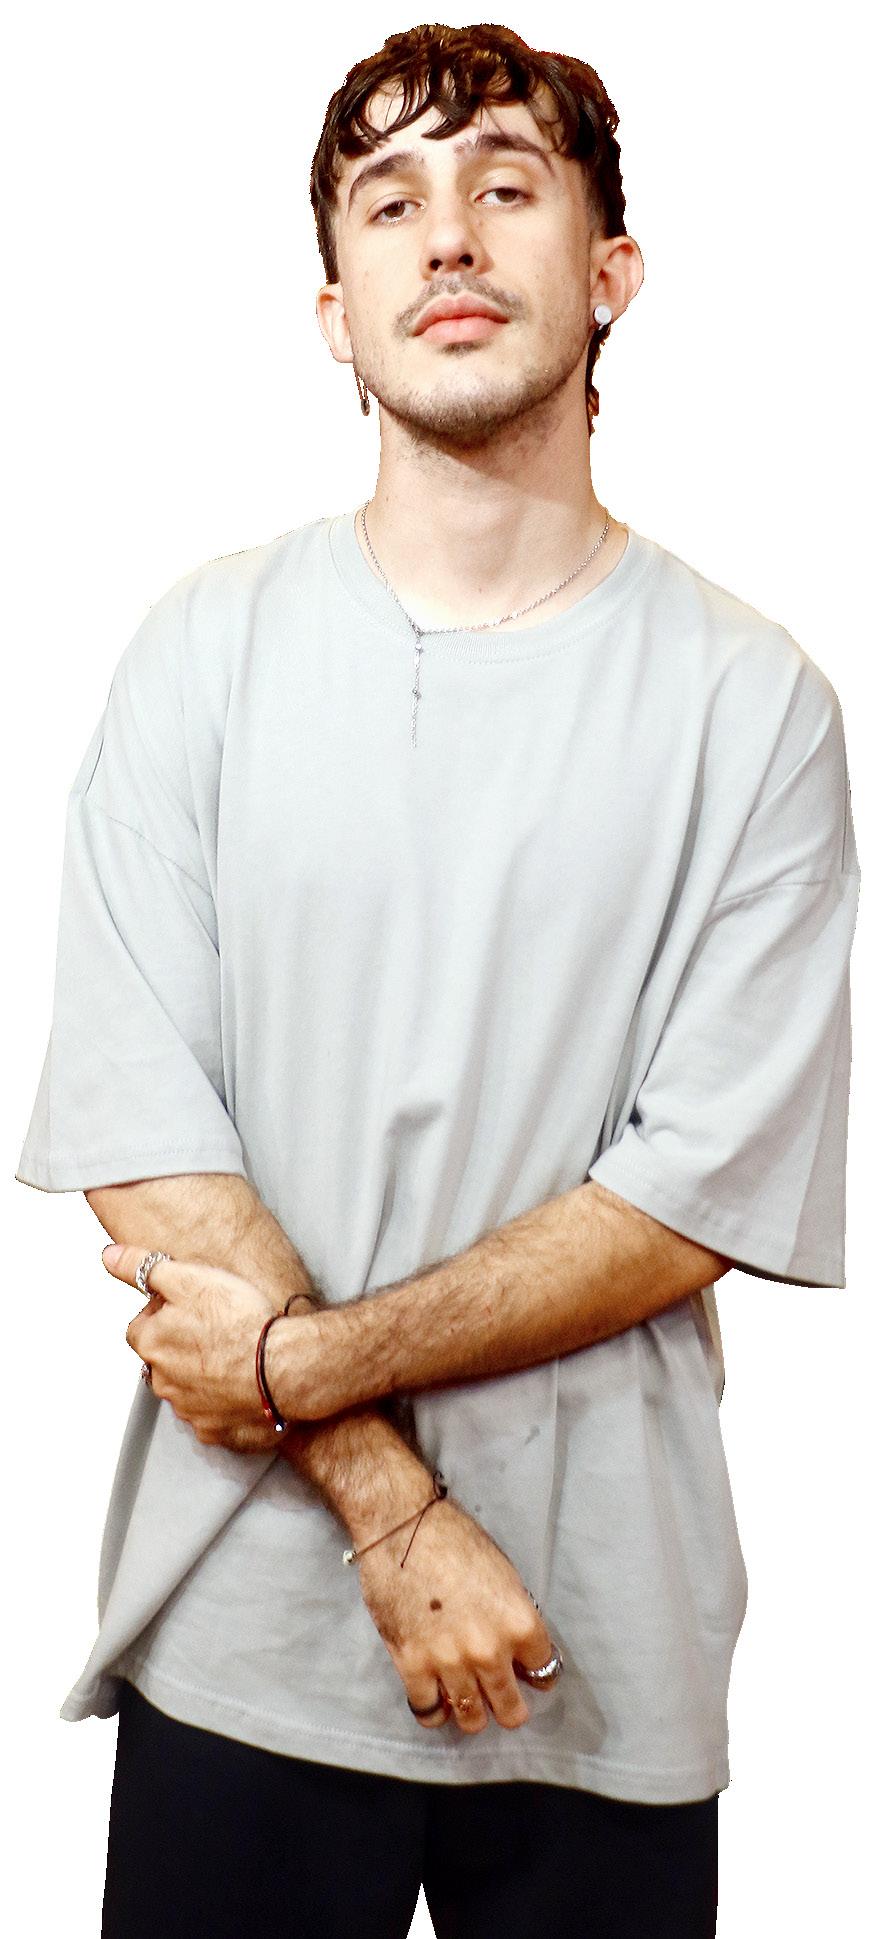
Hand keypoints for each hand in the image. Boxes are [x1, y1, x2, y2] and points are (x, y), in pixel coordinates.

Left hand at [101, 1243, 322, 1452]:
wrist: (283, 1367)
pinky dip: (221, 1404)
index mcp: (152, 1345)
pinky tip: (242, 1386)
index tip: (191, 1308)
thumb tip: (108, 1256)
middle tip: (215, 1330)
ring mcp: (188, 1411)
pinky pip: (211, 1417)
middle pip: (161, 1361)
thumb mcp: (188, 1278)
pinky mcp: (215, 1431)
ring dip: (200, 1376)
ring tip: (233, 1357)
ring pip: (184, 1390)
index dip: (163, 1314)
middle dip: (179, 1348)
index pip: (139, 1327)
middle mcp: (163, 1383)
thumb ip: (142, 1267)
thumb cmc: (239, 1321)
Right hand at [355, 1488, 559, 1734]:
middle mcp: (489, 1651)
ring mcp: (450, 1663)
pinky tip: (435, 1696)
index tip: (527, 1673)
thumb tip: (516, 1652)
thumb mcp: (503, 1575)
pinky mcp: (412, 1665)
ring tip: (468, 1701)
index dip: (536, 1673)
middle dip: (510, 1707)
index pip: (544, 1671)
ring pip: (471, 1719)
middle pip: (511, 1709)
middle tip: (502, 1700)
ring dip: (472, 1713)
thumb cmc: (455, 1540)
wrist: (402, 1527)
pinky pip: (428, 1712)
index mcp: (520, 1622)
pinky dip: (434, 1710)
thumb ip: (512, 1619)